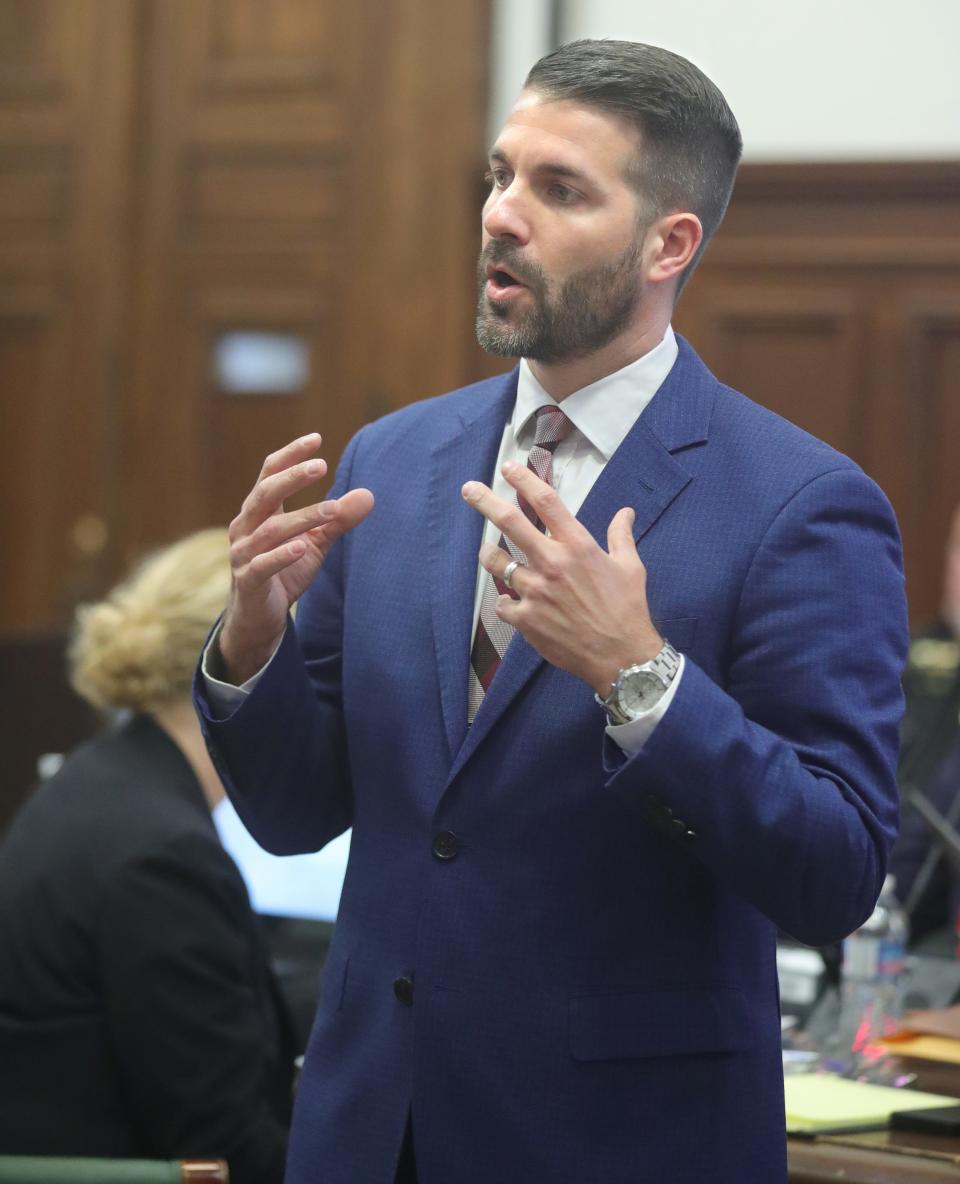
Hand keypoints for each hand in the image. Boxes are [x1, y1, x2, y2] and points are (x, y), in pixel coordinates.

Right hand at [219, 433, 373, 683]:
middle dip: (292, 478)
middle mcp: (245, 527)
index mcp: (259, 512)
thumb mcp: (315, 542)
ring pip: (270, 530)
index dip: (290, 455)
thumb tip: (369, 495)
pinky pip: (264, 565)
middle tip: (322, 466)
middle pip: (265, 493)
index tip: (316, 439)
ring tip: (332, 509)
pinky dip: (283, 555)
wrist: (258, 618)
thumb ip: (337, 519)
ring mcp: (243, 554)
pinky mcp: (248, 581)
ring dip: (302, 518)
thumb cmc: (284, 571)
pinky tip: (304, 546)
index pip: (270, 473)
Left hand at [462, 461, 661, 695]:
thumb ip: (621, 536)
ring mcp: (535, 591)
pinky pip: (501, 604)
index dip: (523, 479)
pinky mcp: (525, 619)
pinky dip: (506, 603)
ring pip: (496, 564)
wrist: (621, 657)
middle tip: (468, 490)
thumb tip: (625, 512)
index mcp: (577, 546)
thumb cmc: (628, 609)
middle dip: (484, 501)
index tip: (508, 468)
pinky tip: (515, 605)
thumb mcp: (631, 567)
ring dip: (491, 556)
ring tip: (490, 554)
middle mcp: (552, 563)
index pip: (545, 501)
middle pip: (509, 522)